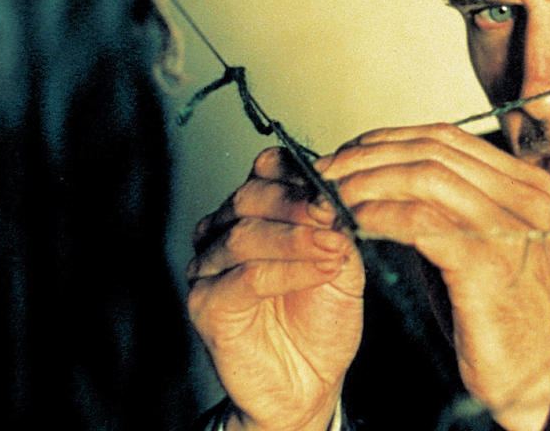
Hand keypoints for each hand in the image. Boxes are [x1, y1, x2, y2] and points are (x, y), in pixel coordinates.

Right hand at [188, 148, 364, 430]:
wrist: (310, 380)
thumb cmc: (321, 320)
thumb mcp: (344, 262)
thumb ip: (338, 228)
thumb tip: (341, 193)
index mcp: (258, 212)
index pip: (267, 169)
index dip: (300, 172)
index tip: (337, 185)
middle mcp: (226, 232)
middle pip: (250, 196)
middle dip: (298, 204)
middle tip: (334, 215)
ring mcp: (210, 268)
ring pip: (244, 234)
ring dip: (297, 239)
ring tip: (334, 249)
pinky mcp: (206, 304)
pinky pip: (244, 277)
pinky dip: (287, 271)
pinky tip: (321, 271)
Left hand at [317, 123, 549, 430]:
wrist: (537, 373)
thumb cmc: (506, 315)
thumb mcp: (483, 243)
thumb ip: (451, 206)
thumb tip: (390, 176)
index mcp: (527, 185)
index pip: (448, 137)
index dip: (390, 139)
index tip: (351, 153)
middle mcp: (525, 197)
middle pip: (434, 148)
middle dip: (370, 154)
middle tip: (329, 170)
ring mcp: (511, 226)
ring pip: (426, 175)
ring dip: (369, 181)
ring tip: (336, 195)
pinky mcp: (487, 262)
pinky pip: (422, 220)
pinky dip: (380, 214)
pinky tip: (356, 222)